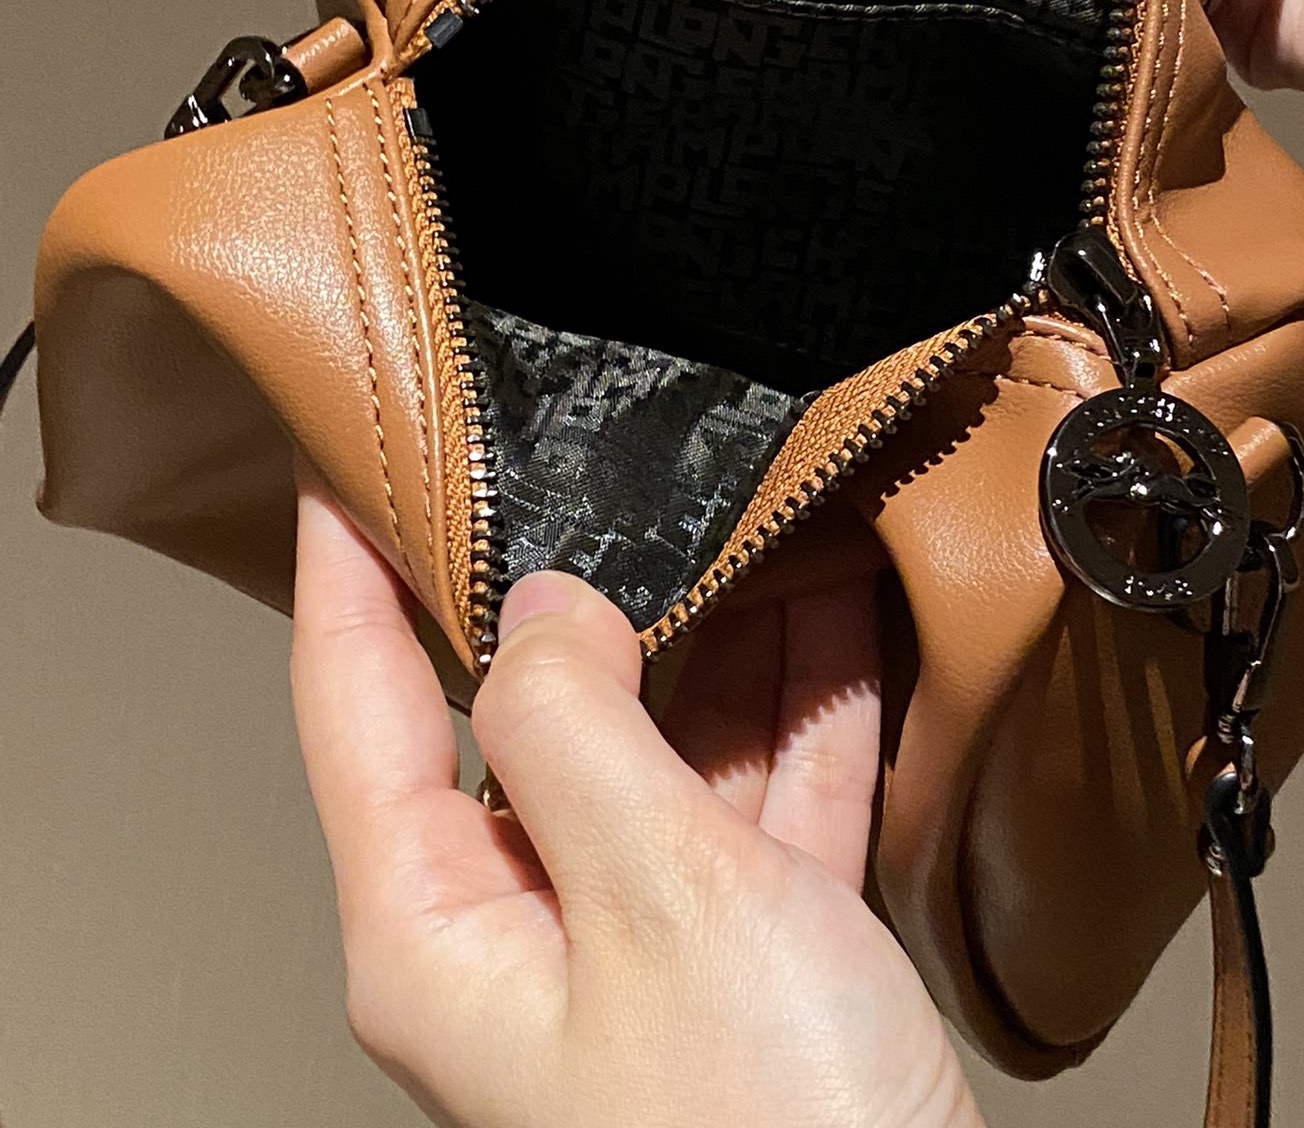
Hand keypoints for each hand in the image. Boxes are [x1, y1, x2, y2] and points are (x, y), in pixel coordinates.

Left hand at [290, 461, 981, 1127]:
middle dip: (593, 589)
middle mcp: (527, 932)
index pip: (357, 708)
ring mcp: (643, 945)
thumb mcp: (657, 897)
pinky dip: (802, 710)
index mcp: (441, 930)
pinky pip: (761, 796)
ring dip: (727, 635)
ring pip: (664, 742)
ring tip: (768, 515)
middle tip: (619, 462)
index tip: (350, 465)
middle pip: (531, 712)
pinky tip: (841, 625)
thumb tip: (540, 612)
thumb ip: (578, 731)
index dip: (346, 575)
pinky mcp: (750, 957)